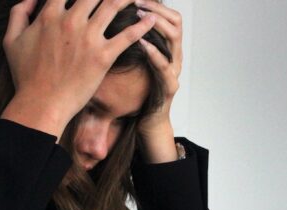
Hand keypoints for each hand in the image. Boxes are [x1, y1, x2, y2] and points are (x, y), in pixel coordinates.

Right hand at [1, 0, 155, 137]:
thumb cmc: (26, 76)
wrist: (41, 104)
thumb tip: (30, 0)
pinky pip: (127, 36)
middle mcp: (70, 21)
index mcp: (49, 14)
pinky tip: (152, 19)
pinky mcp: (103, 57)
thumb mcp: (11, 41)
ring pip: (113, 5)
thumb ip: (19, 14)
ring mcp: (88, 38)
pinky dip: (142, 26)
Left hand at [135, 0, 181, 161]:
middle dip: (156, 8)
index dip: (155, 3)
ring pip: (174, 39)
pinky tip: (141, 43)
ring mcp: (174, 70)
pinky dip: (153, 52)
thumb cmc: (138, 91)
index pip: (169, 15)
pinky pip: (165, 66)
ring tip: (138, 16)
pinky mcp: (170, 86)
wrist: (147, 121)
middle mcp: (175, 55)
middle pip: (175, 21)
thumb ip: (129, 41)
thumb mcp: (133, 61)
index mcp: (166, 47)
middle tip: (137, 2)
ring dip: (156, 24)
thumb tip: (111, 21)